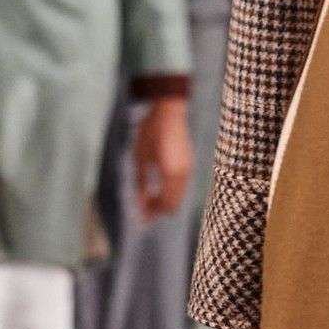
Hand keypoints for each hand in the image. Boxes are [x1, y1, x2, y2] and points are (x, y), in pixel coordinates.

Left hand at [132, 96, 192, 219]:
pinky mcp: (188, 164)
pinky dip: (169, 192)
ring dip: (163, 201)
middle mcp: (184, 175)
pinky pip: (180, 187)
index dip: (153, 214)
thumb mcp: (140, 156)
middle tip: (141, 211)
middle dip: (157, 210)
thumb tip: (140, 202)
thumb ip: (140, 181)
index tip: (140, 218)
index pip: (166, 204)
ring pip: (178, 196)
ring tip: (146, 198)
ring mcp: (188, 169)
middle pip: (173, 204)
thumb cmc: (150, 131)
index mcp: (172, 174)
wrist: (169, 110)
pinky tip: (156, 187)